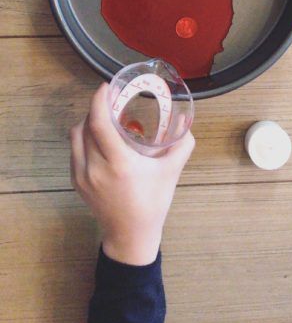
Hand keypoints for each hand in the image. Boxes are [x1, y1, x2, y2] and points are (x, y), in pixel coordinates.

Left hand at [70, 82, 194, 264]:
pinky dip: (83, 138)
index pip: (98, 123)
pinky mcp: (76, 182)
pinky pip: (74, 151)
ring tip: (103, 118)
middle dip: (95, 108)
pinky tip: (97, 138)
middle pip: (85, 126)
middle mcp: (96, 168)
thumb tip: (186, 122)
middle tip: (110, 100)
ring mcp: (83, 176)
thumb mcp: (172, 171)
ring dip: (87, 122)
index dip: (98, 100)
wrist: (131, 235)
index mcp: (119, 163)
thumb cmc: (153, 202)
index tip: (106, 86)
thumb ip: (182, 144)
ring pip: (76, 137)